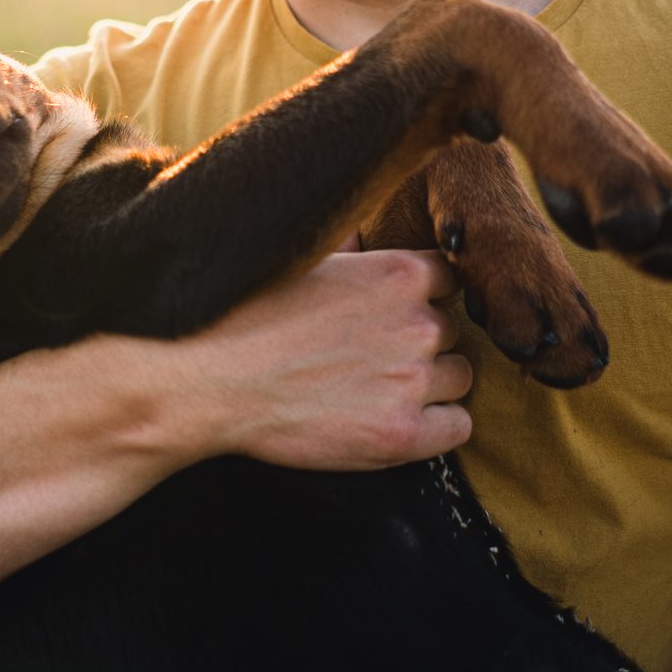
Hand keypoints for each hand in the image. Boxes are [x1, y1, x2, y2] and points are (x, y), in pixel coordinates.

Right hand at [176, 249, 472, 471]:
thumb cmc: (246, 315)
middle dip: (423, 340)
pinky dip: (437, 425)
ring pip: (459, 377)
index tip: (398, 311)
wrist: (211, 380)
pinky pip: (458, 427)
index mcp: (399, 274)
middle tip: (377, 353)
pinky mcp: (402, 434)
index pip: (451, 278)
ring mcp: (412, 381)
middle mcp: (417, 324)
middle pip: (452, 329)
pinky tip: (399, 418)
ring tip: (383, 386)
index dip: (425, 295)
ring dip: (432, 382)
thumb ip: (350, 250)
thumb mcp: (303, 261)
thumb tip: (365, 237)